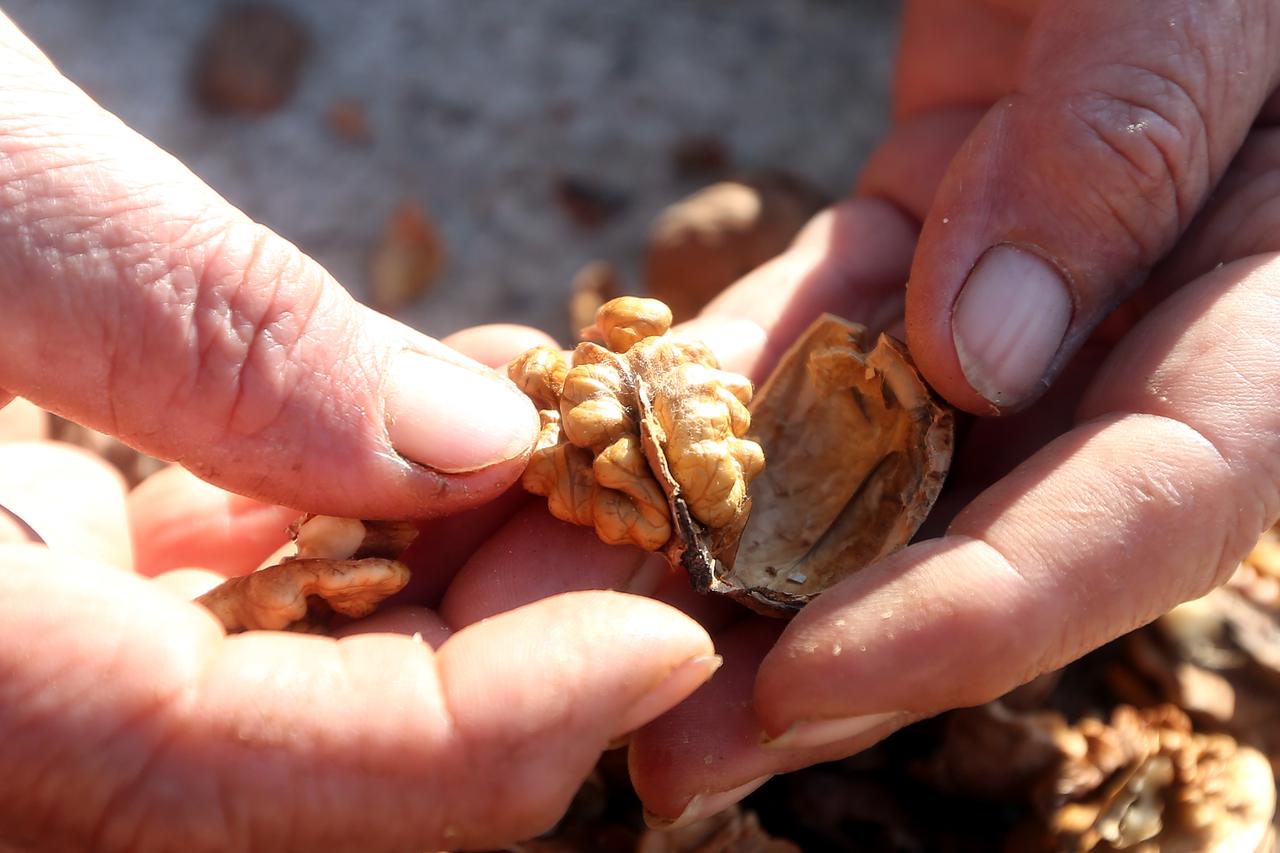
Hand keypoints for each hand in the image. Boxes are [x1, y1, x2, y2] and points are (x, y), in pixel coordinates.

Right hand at [0, 16, 715, 850]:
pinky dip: (338, 545)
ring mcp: (0, 646)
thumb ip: (205, 336)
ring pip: (259, 699)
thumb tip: (465, 441)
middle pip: (273, 777)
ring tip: (565, 483)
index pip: (236, 780)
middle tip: (639, 556)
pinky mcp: (21, 574)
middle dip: (487, 682)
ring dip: (437, 606)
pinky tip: (421, 449)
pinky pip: (207, 611)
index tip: (659, 650)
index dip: (473, 743)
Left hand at [434, 0, 1279, 826]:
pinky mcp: (932, 222)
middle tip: (678, 751)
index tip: (817, 677)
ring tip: (616, 636)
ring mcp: (1029, 279)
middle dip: (833, 647)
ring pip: (888, 446)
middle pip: (996, 524)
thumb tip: (987, 354)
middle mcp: (1152, 316)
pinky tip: (624, 451)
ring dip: (749, 550)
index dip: (992, 608)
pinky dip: (728, 389)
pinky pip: (822, 325)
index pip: (1157, 500)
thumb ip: (1117, 148)